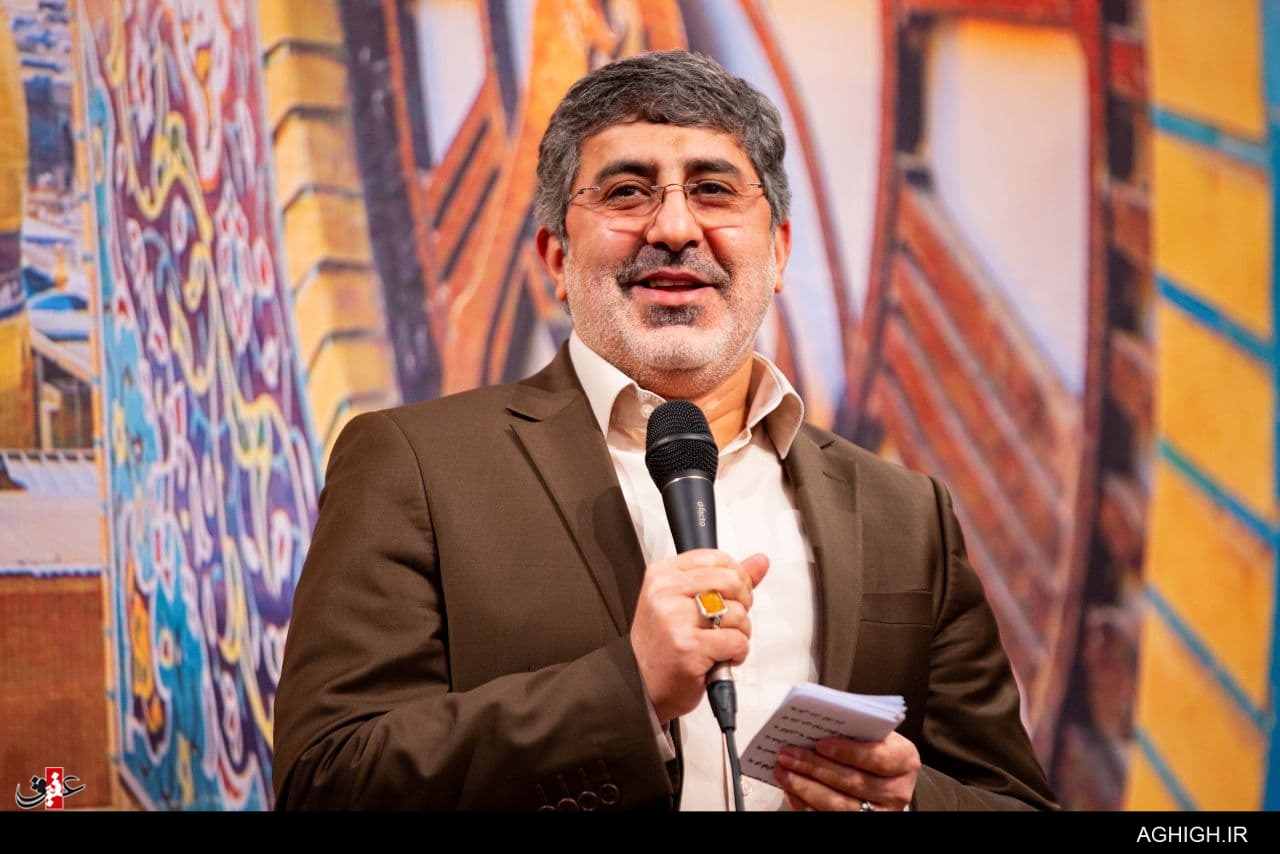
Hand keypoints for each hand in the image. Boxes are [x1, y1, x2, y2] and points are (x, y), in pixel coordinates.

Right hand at [630, 550, 769, 723]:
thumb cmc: (663, 645)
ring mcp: (675, 620)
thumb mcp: (684, 602)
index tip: (729, 596)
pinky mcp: (689, 647)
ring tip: (722, 642)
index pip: (716, 558)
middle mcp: (665, 594)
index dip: (735, 578)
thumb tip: (759, 562)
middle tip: (729, 621)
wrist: (642, 687)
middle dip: (742, 604)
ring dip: (741, 632)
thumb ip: (724, 579)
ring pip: (738, 613)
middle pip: (731, 581)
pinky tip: (721, 657)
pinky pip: (737, 641)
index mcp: (662, 576)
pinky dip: (738, 653)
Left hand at [772, 732, 919, 810]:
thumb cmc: (876, 749)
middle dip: (814, 767)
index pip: (877, 758)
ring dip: (804, 787)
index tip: (820, 743)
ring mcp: (880, 812)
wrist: (888, 777)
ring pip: (838, 805)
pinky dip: (804, 804)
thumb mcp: (876, 735)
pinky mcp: (861, 823)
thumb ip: (855, 728)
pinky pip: (827, 817)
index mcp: (904, 760)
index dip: (848, 752)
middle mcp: (897, 791)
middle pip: (852, 782)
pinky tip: (790, 789)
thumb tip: (815, 721)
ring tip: (783, 771)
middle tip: (788, 754)